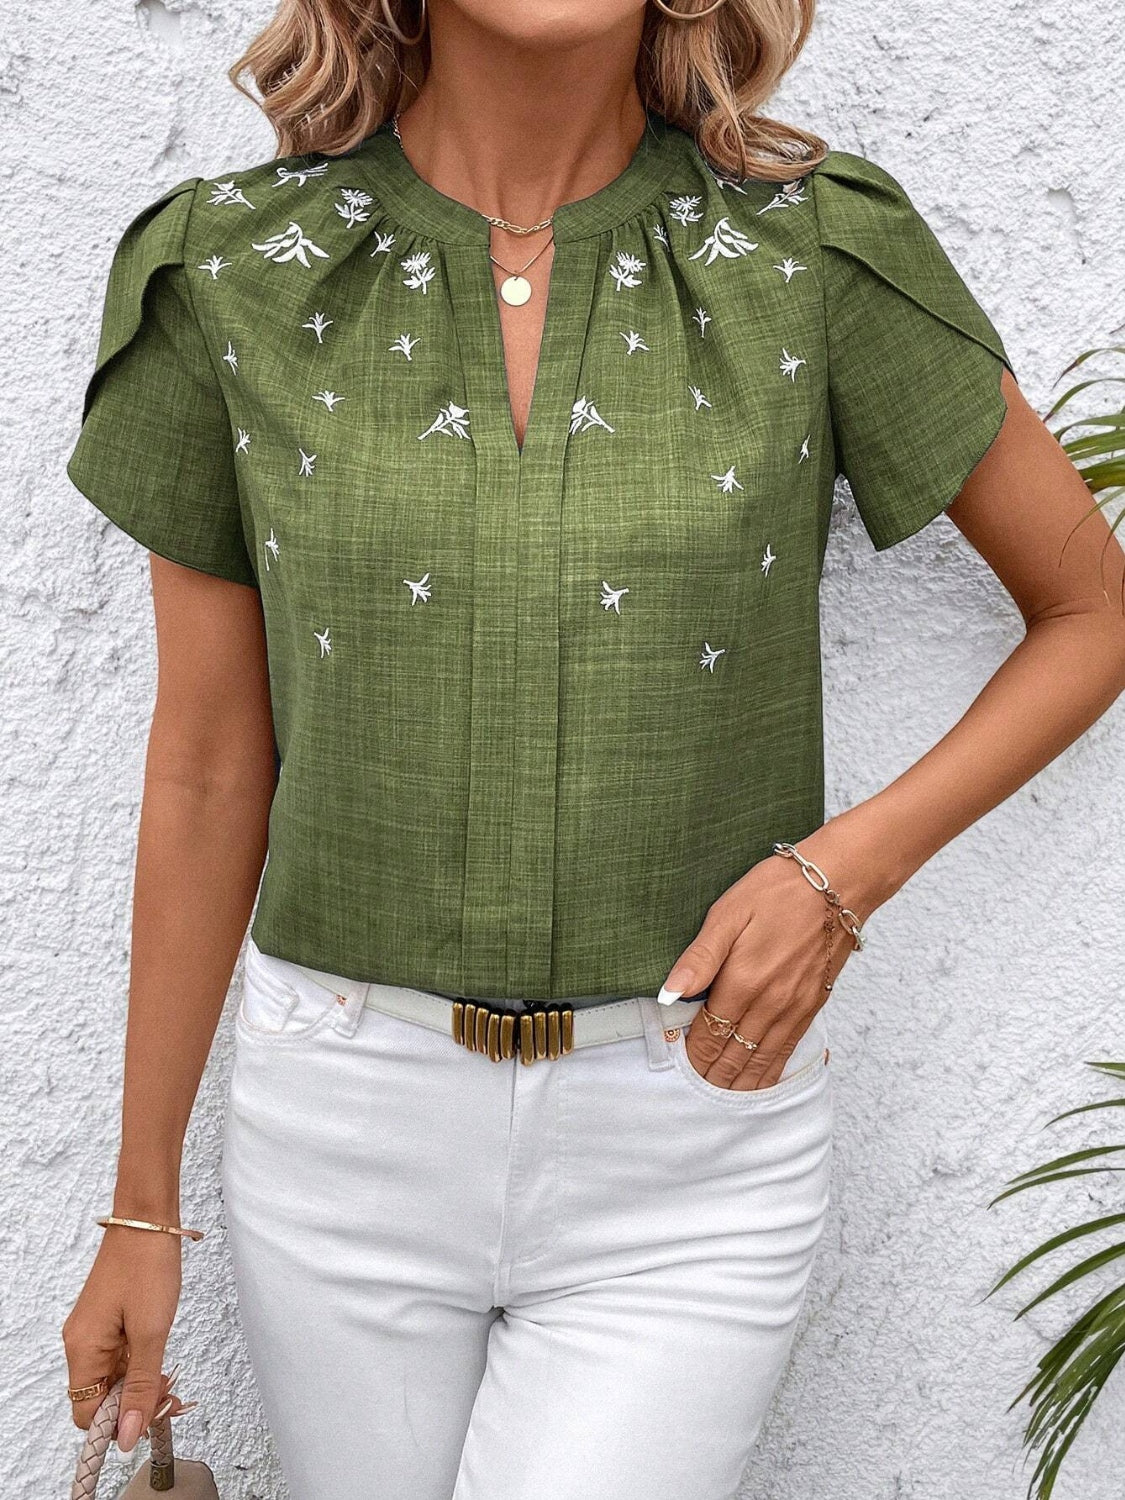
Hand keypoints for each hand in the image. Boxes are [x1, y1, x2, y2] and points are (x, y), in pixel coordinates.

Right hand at [61, 1224, 191, 1449]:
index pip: (87, 1414)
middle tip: (170, 1395)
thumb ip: (140, 1387)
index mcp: (82, 1350)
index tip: (153, 1412)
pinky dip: (138, 1362)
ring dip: (139, 1383)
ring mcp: (92, 1330)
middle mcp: (80, 1343)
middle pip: (99, 1397)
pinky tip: (159, 1354)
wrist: (147, 1220)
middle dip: (134, 1402)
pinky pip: (117, 1356)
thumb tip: (128, 1435)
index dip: (120, 1421)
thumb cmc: (147, 1266)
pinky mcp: (106, 1319)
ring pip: (111, 1377)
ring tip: (170, 1376)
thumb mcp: (151, 1333)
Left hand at [660, 830, 875, 1090]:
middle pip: (734, 1054)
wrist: (839, 884)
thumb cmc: (778, 891)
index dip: (691, 1053)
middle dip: (712, 1075)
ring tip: (721, 1097)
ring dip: (740, 1082)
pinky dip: (771, 1072)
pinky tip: (761, 1081)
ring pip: (762, 1060)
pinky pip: (788, 1050)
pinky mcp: (814, 1006)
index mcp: (742, 982)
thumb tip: (669, 993)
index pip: (709, 1034)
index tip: (677, 1064)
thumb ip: (699, 958)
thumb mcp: (727, 913)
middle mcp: (769, 1004)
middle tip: (692, 1092)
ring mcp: (794, 1009)